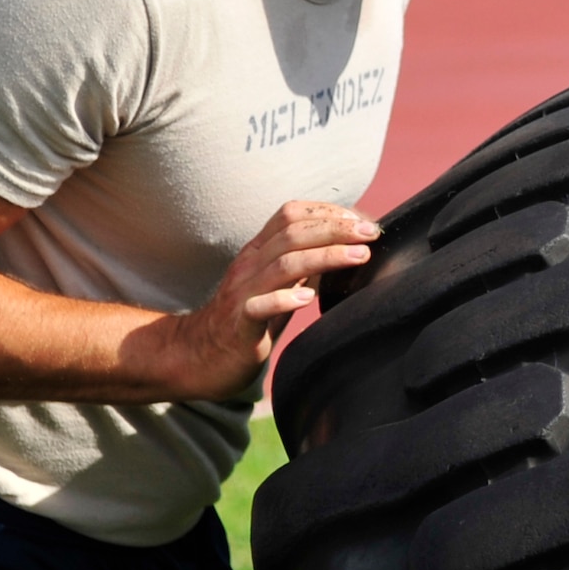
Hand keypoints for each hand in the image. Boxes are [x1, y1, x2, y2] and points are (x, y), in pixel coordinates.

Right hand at [161, 201, 378, 399]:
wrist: (197, 357)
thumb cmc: (248, 319)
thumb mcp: (279, 284)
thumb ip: (305, 264)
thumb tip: (348, 247)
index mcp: (258, 251)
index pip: (291, 214)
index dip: (328, 211)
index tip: (362, 219)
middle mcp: (249, 265)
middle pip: (293, 233)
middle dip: (337, 229)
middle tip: (371, 233)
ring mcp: (242, 293)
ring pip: (284, 265)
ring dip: (326, 256)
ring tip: (359, 257)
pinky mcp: (239, 325)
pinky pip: (258, 307)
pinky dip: (284, 299)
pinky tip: (308, 298)